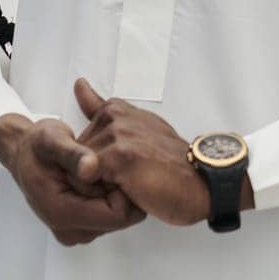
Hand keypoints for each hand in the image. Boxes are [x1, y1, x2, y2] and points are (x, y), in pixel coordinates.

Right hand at [0, 113, 145, 245]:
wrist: (24, 154)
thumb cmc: (37, 147)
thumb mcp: (53, 140)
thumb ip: (74, 154)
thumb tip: (91, 168)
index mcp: (61, 213)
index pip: (117, 215)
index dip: (123, 189)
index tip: (114, 167)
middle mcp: (67, 230)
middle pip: (120, 218)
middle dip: (117, 191)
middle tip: (101, 167)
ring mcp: (73, 231)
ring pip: (117, 217)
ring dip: (112, 193)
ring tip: (96, 172)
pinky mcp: (79, 227)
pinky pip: (109, 216)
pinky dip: (108, 196)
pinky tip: (96, 179)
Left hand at [73, 79, 211, 225]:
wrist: (201, 182)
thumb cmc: (170, 163)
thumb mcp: (138, 128)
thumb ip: (102, 110)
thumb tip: (78, 85)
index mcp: (117, 110)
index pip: (79, 140)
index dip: (95, 161)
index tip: (122, 165)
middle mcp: (115, 117)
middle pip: (77, 157)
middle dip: (94, 175)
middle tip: (130, 178)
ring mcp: (118, 135)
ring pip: (80, 170)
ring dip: (99, 186)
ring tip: (132, 184)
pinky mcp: (120, 157)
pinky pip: (88, 180)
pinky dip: (103, 193)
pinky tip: (131, 190)